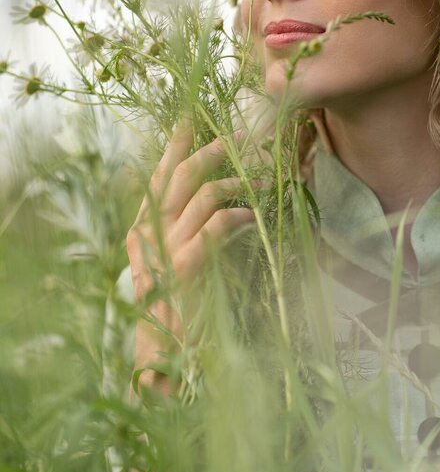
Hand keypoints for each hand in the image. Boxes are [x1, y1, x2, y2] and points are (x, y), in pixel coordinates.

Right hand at [126, 119, 262, 393]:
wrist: (167, 353)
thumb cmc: (176, 306)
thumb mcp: (174, 261)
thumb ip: (185, 230)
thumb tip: (215, 197)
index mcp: (143, 228)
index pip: (158, 176)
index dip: (174, 146)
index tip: (189, 118)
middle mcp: (149, 233)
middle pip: (180, 177)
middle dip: (209, 151)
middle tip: (238, 137)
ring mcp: (166, 248)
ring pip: (203, 196)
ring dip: (237, 182)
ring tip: (263, 180)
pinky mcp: (186, 266)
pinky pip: (216, 226)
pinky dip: (237, 216)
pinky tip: (253, 217)